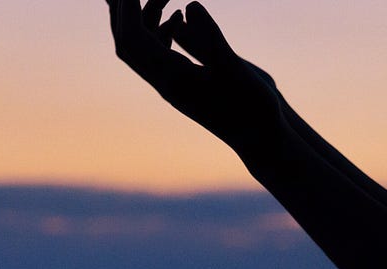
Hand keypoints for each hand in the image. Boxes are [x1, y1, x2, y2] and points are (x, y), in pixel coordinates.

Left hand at [108, 0, 285, 149]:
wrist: (260, 138)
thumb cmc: (252, 107)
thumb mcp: (233, 67)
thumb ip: (210, 37)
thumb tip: (188, 6)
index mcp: (173, 78)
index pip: (134, 38)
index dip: (128, 7)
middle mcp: (166, 82)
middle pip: (128, 43)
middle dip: (125, 11)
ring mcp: (173, 84)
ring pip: (143, 48)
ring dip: (145, 18)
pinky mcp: (184, 84)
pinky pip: (159, 54)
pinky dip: (160, 31)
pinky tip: (178, 17)